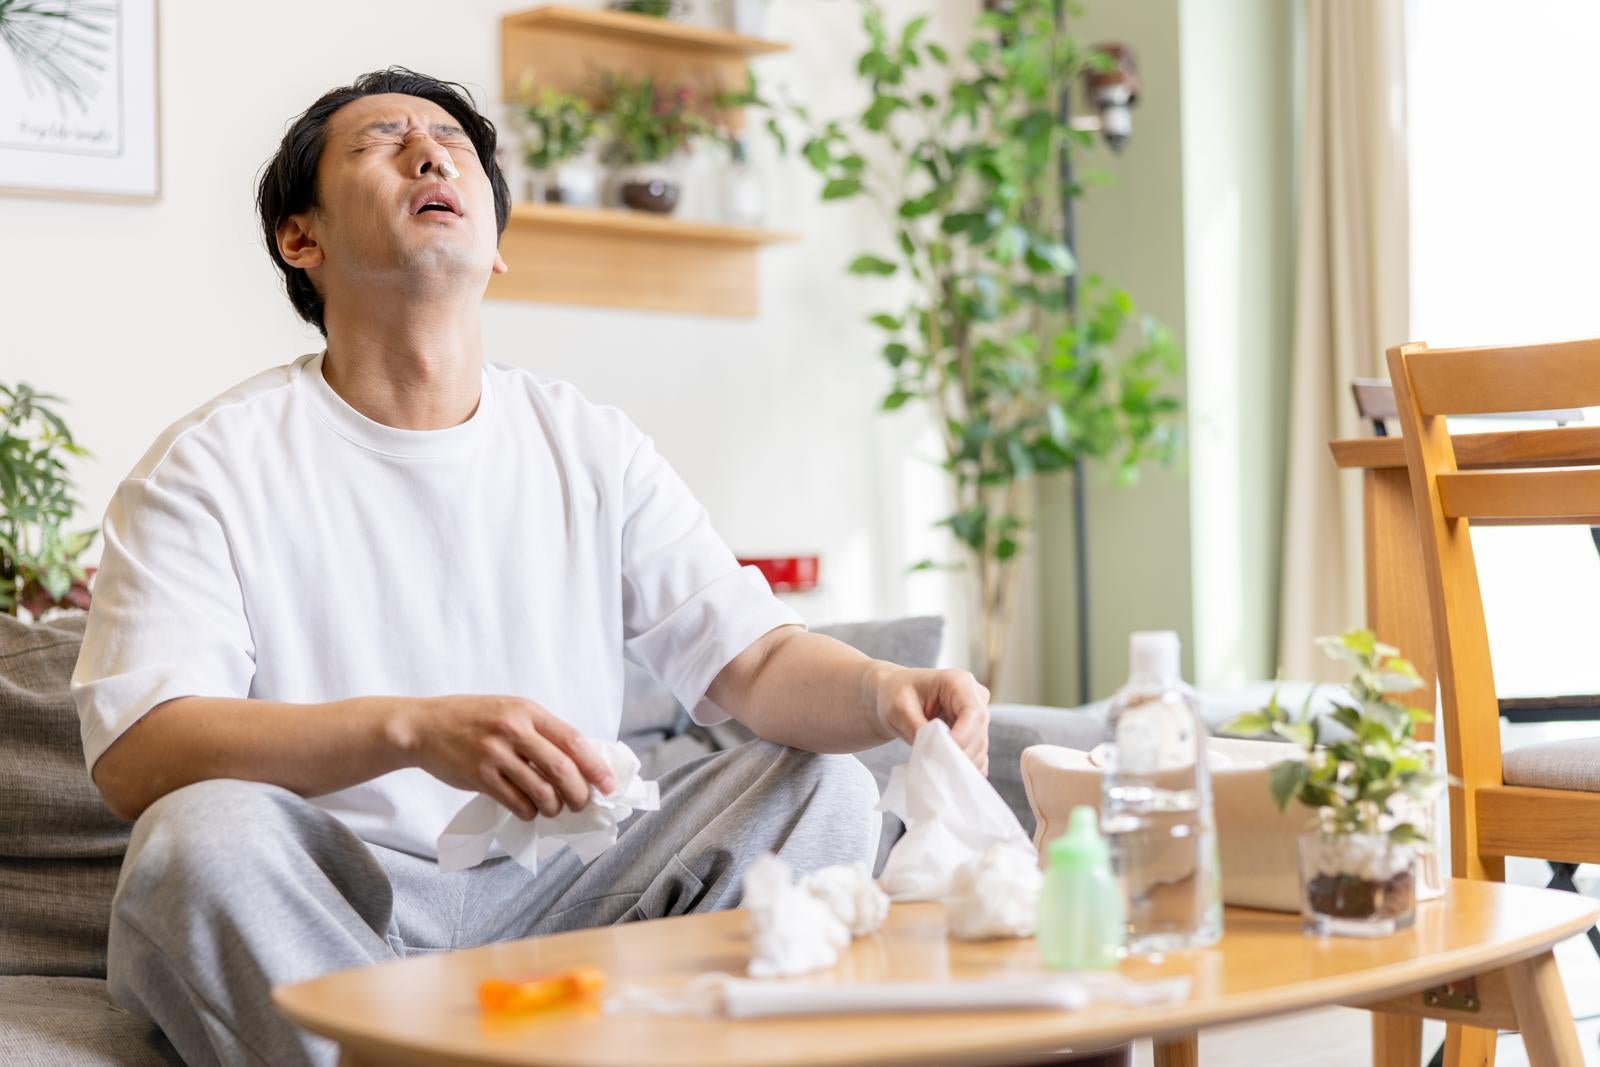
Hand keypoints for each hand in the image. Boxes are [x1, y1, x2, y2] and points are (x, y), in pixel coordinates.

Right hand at [394, 695, 615, 820]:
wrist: (423, 726)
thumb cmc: (471, 718)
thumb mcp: (509, 710)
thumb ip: (539, 730)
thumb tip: (578, 761)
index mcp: (527, 711)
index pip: (573, 740)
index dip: (595, 766)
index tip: (608, 784)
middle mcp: (514, 729)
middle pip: (562, 769)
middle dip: (579, 793)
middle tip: (582, 804)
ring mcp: (495, 753)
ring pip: (541, 790)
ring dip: (553, 806)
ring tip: (553, 809)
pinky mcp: (480, 776)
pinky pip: (516, 802)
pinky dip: (529, 811)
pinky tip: (529, 811)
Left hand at [869, 666, 990, 774]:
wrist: (894, 696)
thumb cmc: (895, 694)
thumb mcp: (899, 708)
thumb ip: (918, 728)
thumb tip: (936, 751)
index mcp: (959, 682)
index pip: (973, 712)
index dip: (963, 736)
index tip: (942, 752)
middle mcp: (975, 698)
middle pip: (979, 734)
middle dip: (958, 754)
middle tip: (932, 766)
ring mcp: (977, 718)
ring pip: (979, 749)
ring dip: (958, 763)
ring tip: (932, 766)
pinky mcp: (974, 735)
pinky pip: (976, 757)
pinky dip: (960, 768)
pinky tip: (942, 769)